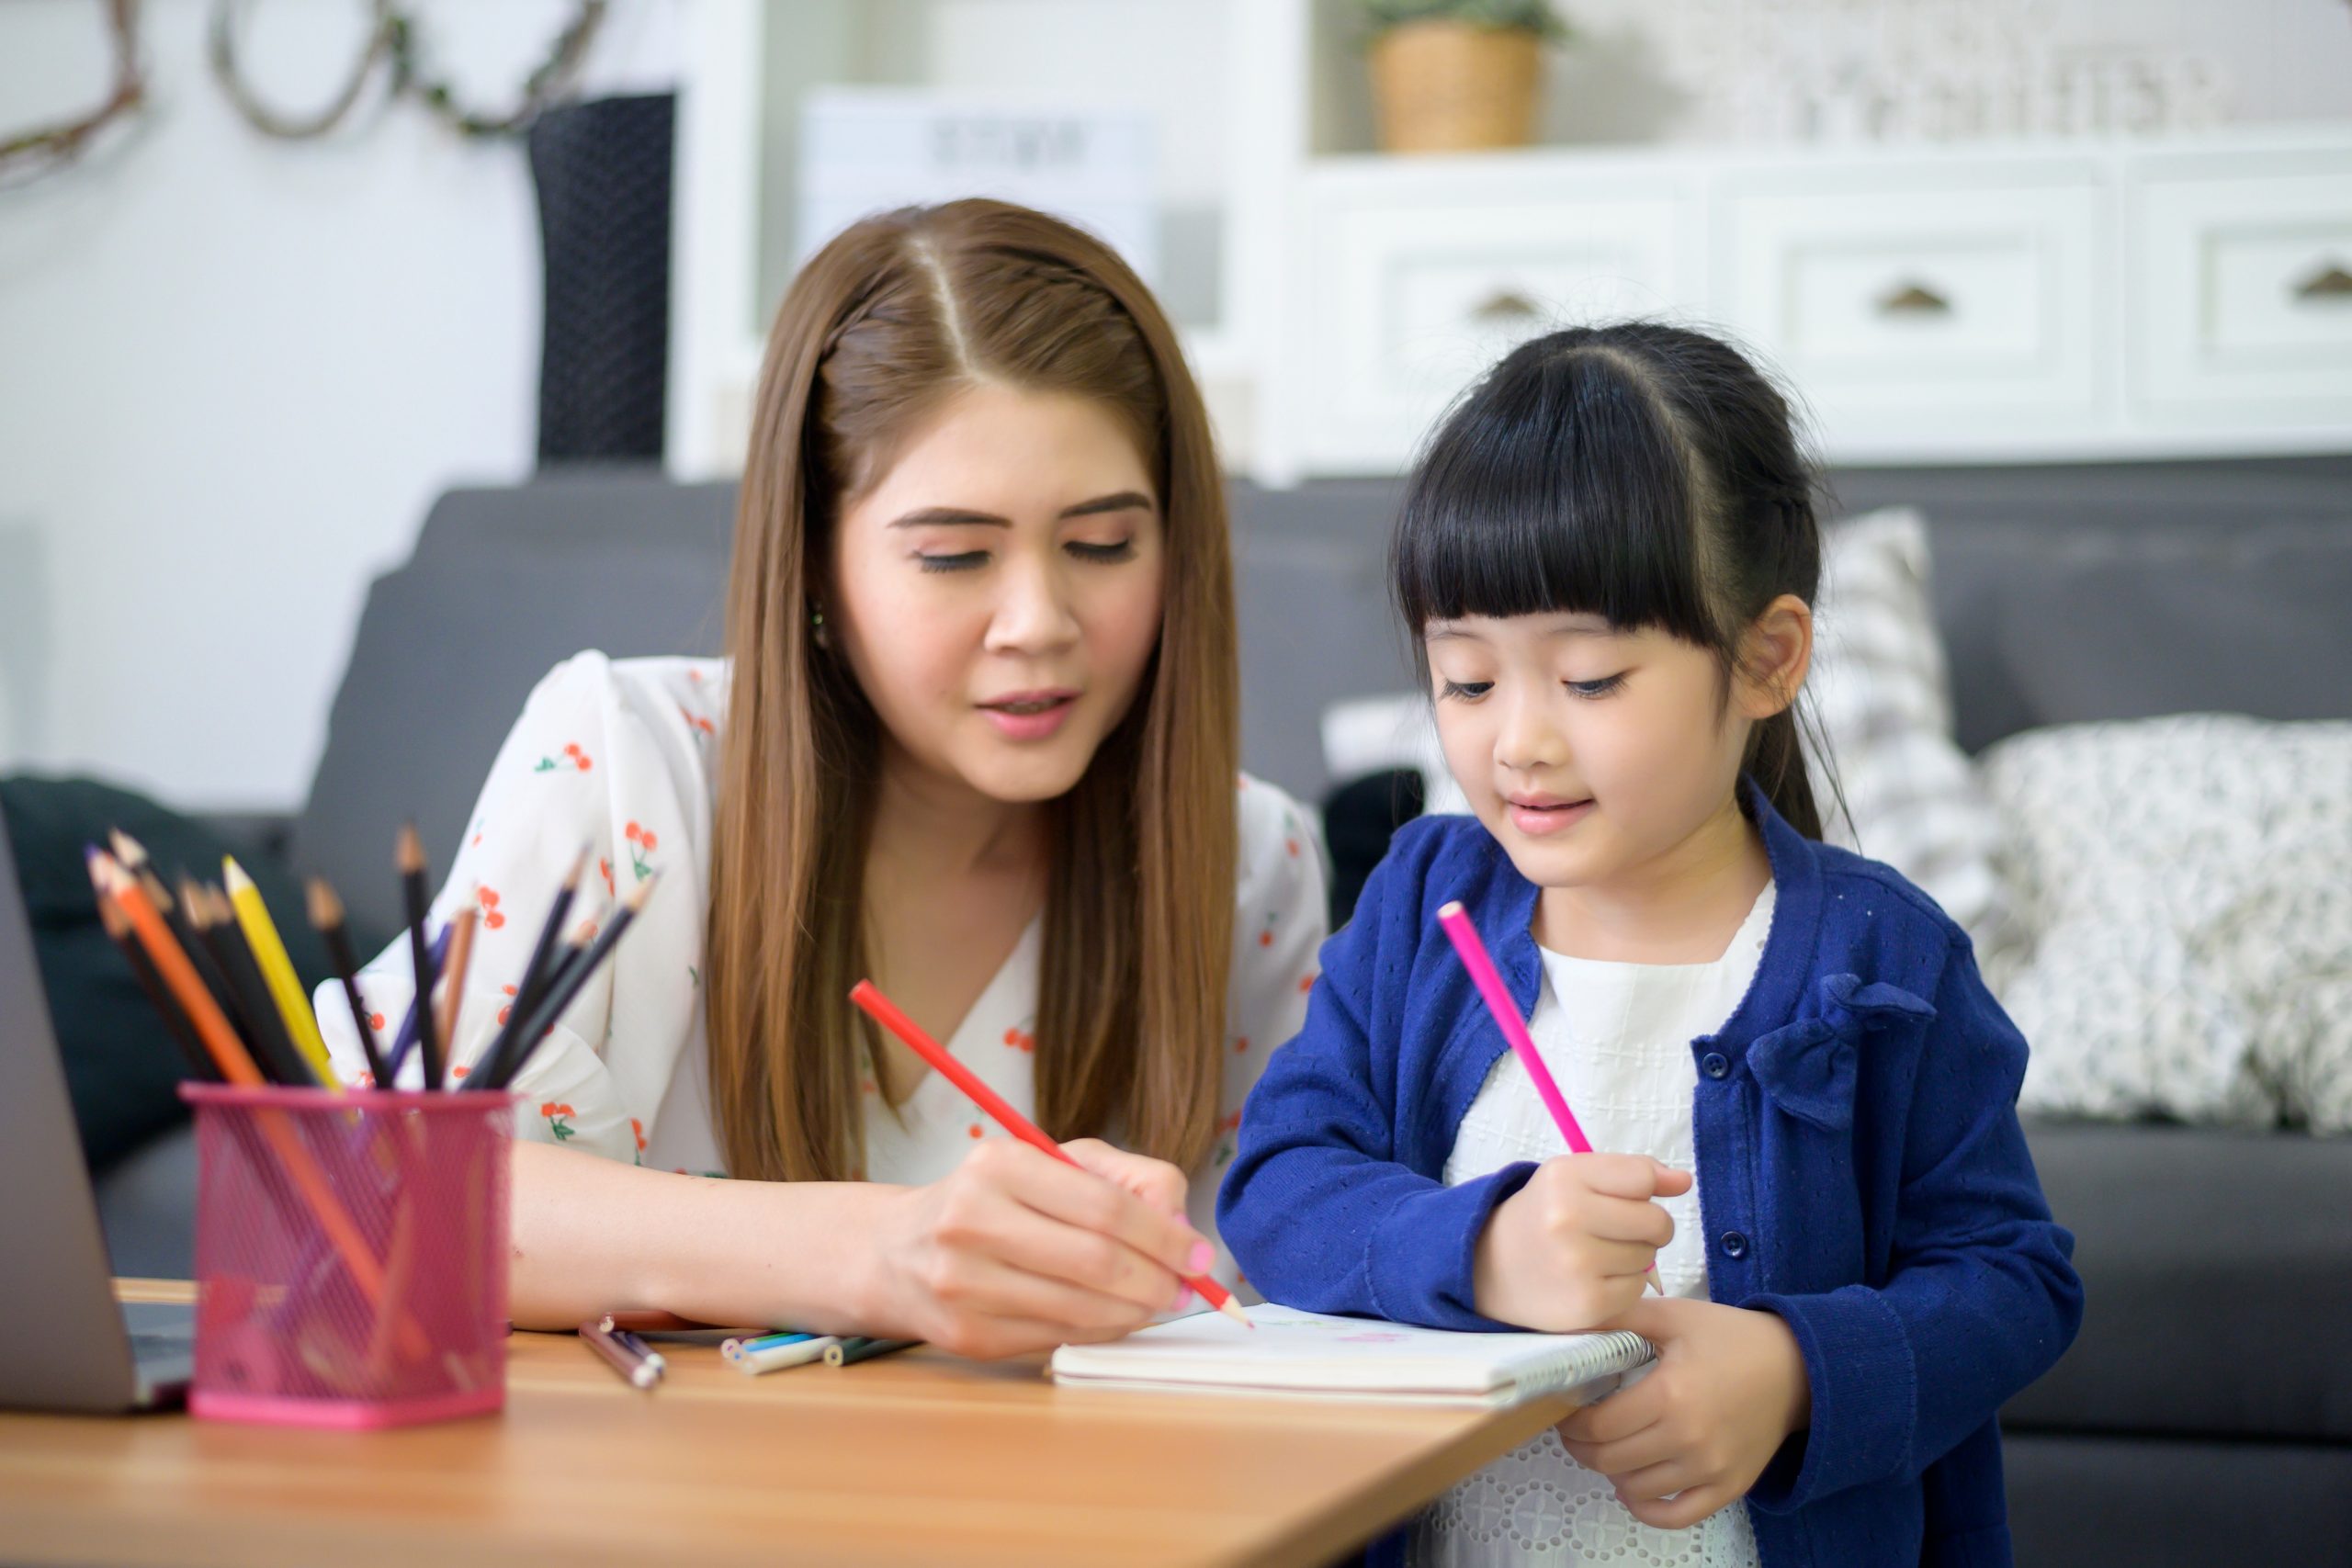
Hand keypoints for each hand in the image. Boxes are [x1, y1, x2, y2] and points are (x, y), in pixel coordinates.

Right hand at [863, 1136, 1210, 1359]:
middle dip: (1158, 1279)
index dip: (1165, 1237)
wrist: (898, 1251)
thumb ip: (1128, 1179)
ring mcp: (963, 1284)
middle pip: (1097, 1262)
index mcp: (999, 1165)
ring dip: (1136, 1311)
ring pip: (1082, 1309)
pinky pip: (1058, 1338)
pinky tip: (1113, 1315)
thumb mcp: (1055, 1163)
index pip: (1105, 1207)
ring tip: (1156, 1300)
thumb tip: (1182, 1228)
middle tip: (1187, 1287)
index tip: (1201, 1255)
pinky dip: (1101, 1330)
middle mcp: (971, 1222)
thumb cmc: (994, 1199)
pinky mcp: (966, 1336)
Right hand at [1473, 1154, 1690, 1330]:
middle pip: (1657, 1221)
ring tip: (1596, 1254)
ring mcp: (1577, 1265)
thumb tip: (1684, 1181)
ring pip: (1649, 1257)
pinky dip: (1623, 1284)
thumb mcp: (1575, 1178)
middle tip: (1614, 1230)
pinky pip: (1638, 1288)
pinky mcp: (1588, 1304)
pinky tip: (1593, 1279)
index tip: (1631, 1197)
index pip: (1643, 1177)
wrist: (1489, 1267)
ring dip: (1634, 1256)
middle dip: (1648, 1226)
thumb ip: (1632, 1172)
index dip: (1647, 1189)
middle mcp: (1568, 1219)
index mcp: (1565, 1178)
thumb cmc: (1544, 1215)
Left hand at [1555, 1296, 1812, 1529]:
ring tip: (1606, 1451)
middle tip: (1576, 1432)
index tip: (1566, 1412)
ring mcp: (1710, 1469)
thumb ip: (1622, 1317)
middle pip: (1611, 1460)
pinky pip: (1676, 1516)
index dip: (1573, 1423)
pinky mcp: (1728, 1488)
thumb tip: (1575, 1319)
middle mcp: (1688, 1438)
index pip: (1601, 1425)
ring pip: (1636, 1488)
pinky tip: (1632, 1489)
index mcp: (1670, 1394)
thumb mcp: (1675, 1316)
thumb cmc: (1730, 1339)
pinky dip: (1646, 1509)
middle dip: (1582, 1447)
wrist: (1795, 1369)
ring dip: (1610, 1473)